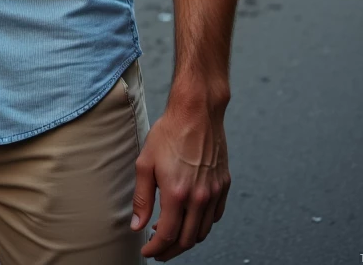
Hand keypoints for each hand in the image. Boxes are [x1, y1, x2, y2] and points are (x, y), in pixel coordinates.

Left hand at [131, 92, 229, 258]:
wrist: (197, 112)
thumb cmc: (169, 133)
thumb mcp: (145, 163)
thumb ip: (142, 198)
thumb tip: (138, 225)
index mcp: (177, 194)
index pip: (167, 235)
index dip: (155, 248)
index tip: (148, 252)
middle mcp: (199, 198)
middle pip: (187, 240)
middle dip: (170, 250)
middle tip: (158, 250)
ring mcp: (214, 192)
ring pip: (202, 231)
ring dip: (186, 239)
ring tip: (171, 233)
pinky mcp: (224, 185)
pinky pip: (215, 216)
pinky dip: (202, 225)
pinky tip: (190, 218)